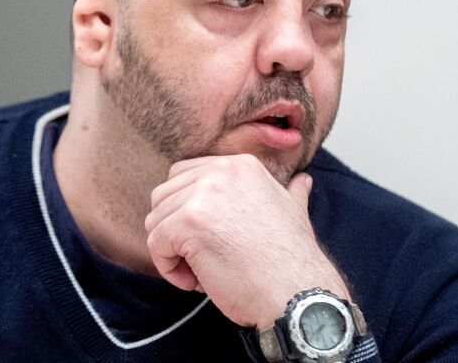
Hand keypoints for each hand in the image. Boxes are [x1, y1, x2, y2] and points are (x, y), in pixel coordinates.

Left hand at [144, 154, 349, 327]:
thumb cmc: (291, 261)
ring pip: (156, 220)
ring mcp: (203, 196)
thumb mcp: (294, 211)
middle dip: (174, 230)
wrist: (296, 292)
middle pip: (164, 195)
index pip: (185, 175)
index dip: (187, 211)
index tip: (210, 238)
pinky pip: (155, 243)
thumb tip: (301, 181)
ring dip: (172, 252)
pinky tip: (198, 283)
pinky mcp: (188, 224)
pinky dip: (169, 269)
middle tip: (204, 258)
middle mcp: (220, 171)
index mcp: (241, 165)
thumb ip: (290, 191)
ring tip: (204, 272)